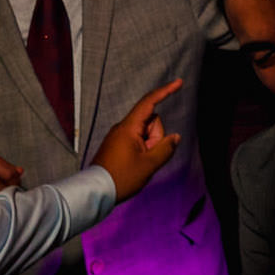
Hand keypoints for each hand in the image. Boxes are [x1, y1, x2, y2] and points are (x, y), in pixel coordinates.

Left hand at [93, 79, 183, 202]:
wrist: (95, 192)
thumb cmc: (122, 177)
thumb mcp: (149, 165)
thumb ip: (166, 148)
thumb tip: (175, 137)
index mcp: (129, 127)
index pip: (150, 102)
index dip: (165, 91)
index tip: (179, 83)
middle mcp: (122, 127)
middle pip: (150, 122)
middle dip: (156, 137)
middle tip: (148, 157)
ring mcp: (118, 136)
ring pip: (144, 133)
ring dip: (149, 145)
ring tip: (139, 164)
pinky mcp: (116, 145)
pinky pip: (136, 140)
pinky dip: (142, 149)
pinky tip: (136, 165)